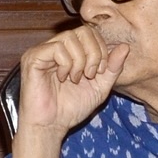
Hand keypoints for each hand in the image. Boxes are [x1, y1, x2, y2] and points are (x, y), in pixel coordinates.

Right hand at [11, 27, 129, 157]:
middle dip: (93, 53)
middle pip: (83, 31)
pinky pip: (56, 48)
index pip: (90, 32)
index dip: (101, 49)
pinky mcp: (33, 58)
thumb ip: (112, 68)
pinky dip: (65, 64)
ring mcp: (42, 51)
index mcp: (70, 51)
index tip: (99, 72)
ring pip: (70, 38)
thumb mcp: (100, 87)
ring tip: (75, 78)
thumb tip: (125, 47)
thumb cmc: (71, 108)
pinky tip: (63, 78)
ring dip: (80, 61)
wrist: (51, 126)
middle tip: (90, 75)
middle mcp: (55, 47)